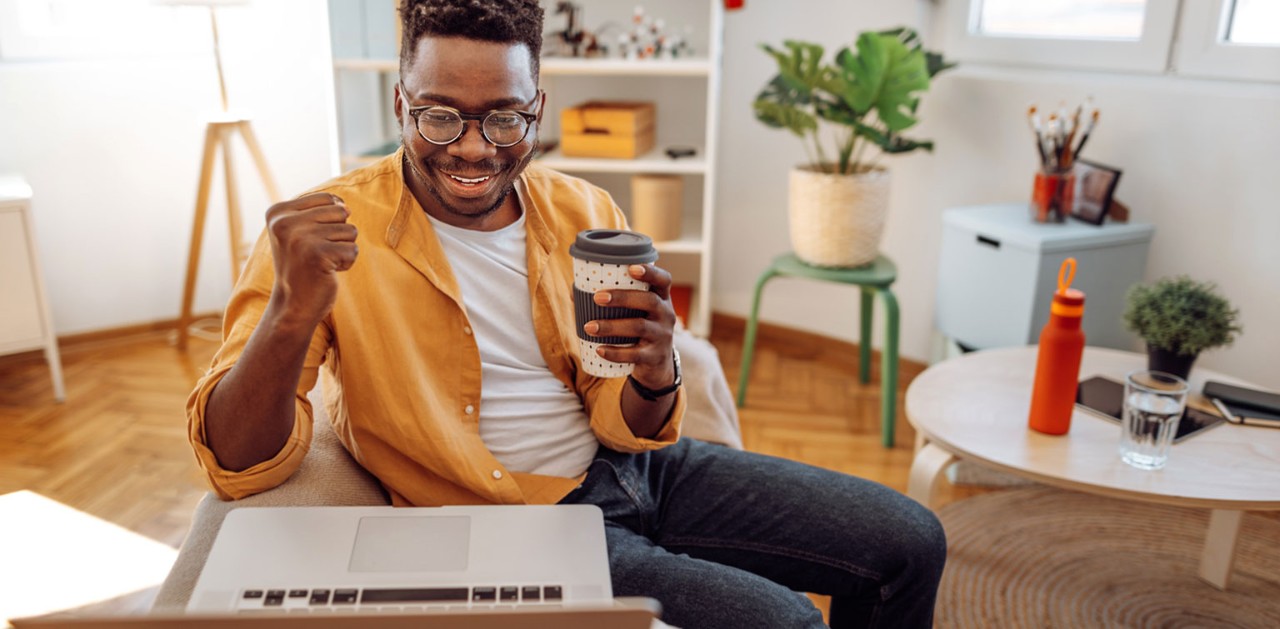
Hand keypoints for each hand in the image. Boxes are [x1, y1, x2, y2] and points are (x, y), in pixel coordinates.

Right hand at [265, 192, 357, 326]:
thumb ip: (318, 211)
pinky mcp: (317, 254)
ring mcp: (300, 238)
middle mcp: (284, 222)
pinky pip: (353, 249)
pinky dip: (346, 263)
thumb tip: (345, 206)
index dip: (330, 221)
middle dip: (338, 234)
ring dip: (342, 249)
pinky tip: (327, 272)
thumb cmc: (302, 266)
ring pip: (350, 230)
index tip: (311, 240)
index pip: (328, 199)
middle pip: (341, 211)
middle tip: (318, 253)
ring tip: (321, 262)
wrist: (293, 305)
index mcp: (277, 212)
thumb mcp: (300, 231)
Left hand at [583, 264, 676, 388]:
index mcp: (661, 299)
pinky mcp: (655, 357)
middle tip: (597, 298)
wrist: (657, 366)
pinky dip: (615, 353)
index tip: (631, 268)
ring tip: (589, 327)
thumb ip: (613, 302)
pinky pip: (635, 354)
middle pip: (649, 301)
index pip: (663, 280)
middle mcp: (666, 315)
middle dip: (623, 297)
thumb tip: (573, 292)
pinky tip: (599, 349)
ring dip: (611, 326)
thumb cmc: (639, 330)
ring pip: (639, 327)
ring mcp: (662, 336)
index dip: (650, 272)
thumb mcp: (636, 314)